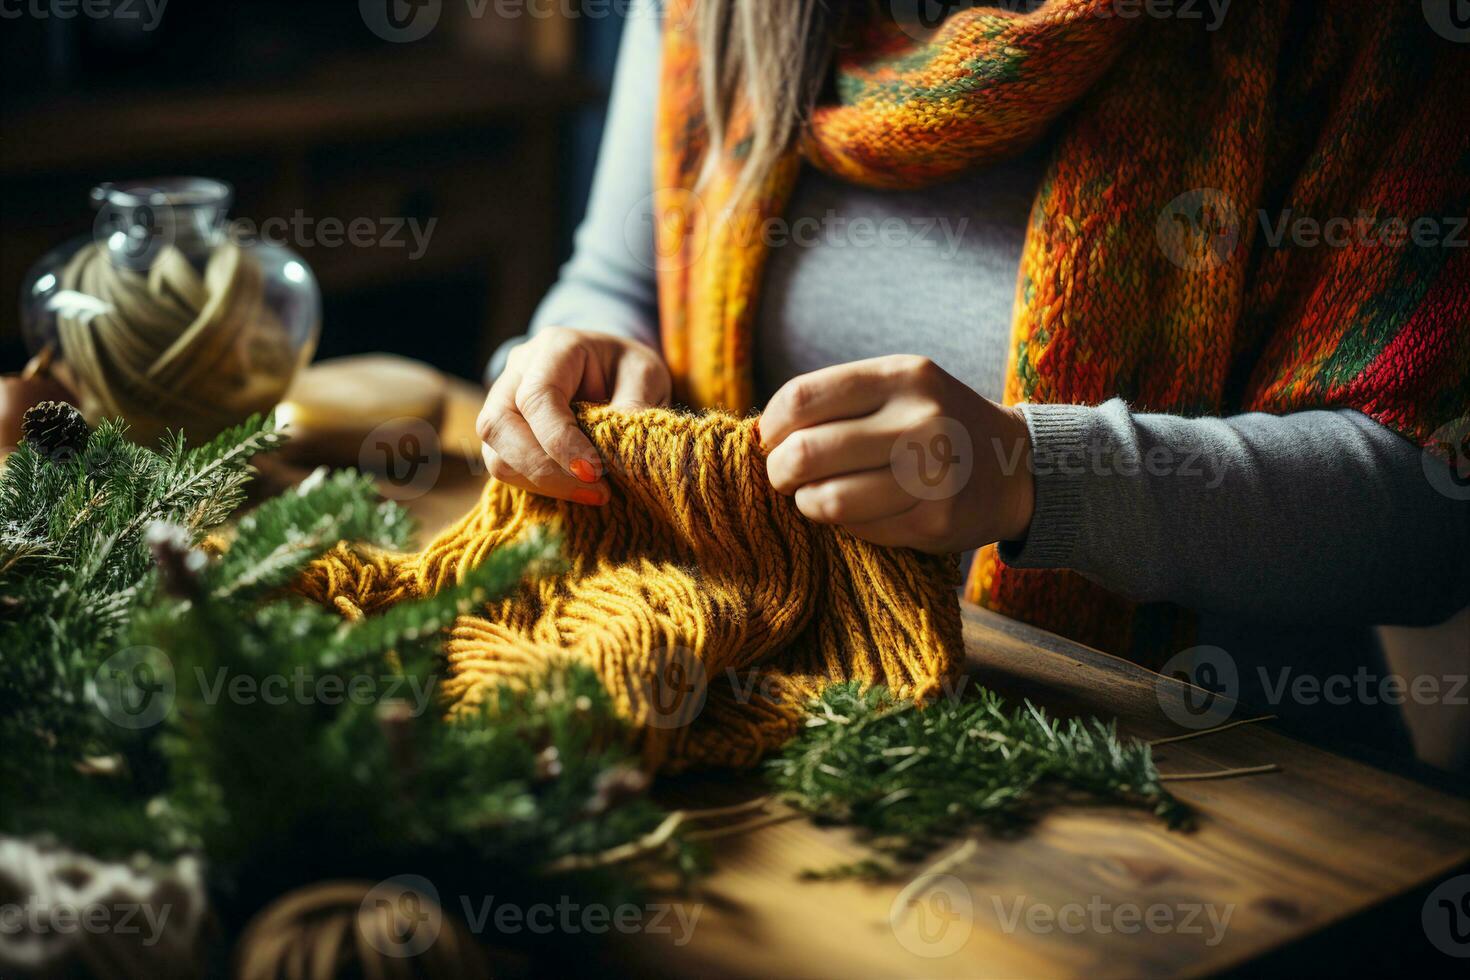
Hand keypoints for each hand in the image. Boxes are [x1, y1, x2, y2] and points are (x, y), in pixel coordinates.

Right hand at [477, 327, 669, 503]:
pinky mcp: (503, 434)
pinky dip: (536, 486)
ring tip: (590, 494)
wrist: (610, 366)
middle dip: (544, 469)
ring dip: (540, 483)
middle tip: (595, 492)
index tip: (595, 473)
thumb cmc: (626, 368)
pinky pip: (503, 467)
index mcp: (554, 348)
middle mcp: (517, 371)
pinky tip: (574, 491)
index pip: (537, 397)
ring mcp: (501, 402)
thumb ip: (636, 405)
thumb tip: (621, 452)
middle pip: (499, 426)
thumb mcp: (645, 374)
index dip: (560, 441)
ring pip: (494, 453)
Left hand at [759, 355, 1033, 553]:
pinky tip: (858, 511)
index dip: (771, 426)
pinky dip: (842, 523)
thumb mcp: (898, 388)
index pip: (802, 398)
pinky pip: (856, 528)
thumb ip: (838, 401)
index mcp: (903, 376)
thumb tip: (764, 436)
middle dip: (779, 471)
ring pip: (825, 501)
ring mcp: (932, 474)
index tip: (771, 440)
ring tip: (815, 497)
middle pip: (806, 453)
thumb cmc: (935, 423)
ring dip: (806, 503)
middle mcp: (921, 420)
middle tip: (785, 477)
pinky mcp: (934, 521)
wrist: (1015, 465)